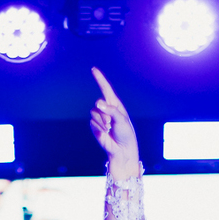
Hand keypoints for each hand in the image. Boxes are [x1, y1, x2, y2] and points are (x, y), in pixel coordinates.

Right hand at [90, 67, 140, 181]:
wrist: (122, 150)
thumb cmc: (126, 134)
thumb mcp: (122, 120)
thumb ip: (110, 110)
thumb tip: (98, 104)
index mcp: (115, 105)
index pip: (106, 89)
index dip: (100, 79)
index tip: (93, 69)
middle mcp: (106, 109)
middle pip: (98, 103)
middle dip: (104, 113)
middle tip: (111, 123)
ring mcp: (100, 118)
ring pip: (94, 113)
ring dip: (102, 122)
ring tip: (109, 129)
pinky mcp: (95, 126)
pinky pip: (92, 123)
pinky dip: (98, 128)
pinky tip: (105, 134)